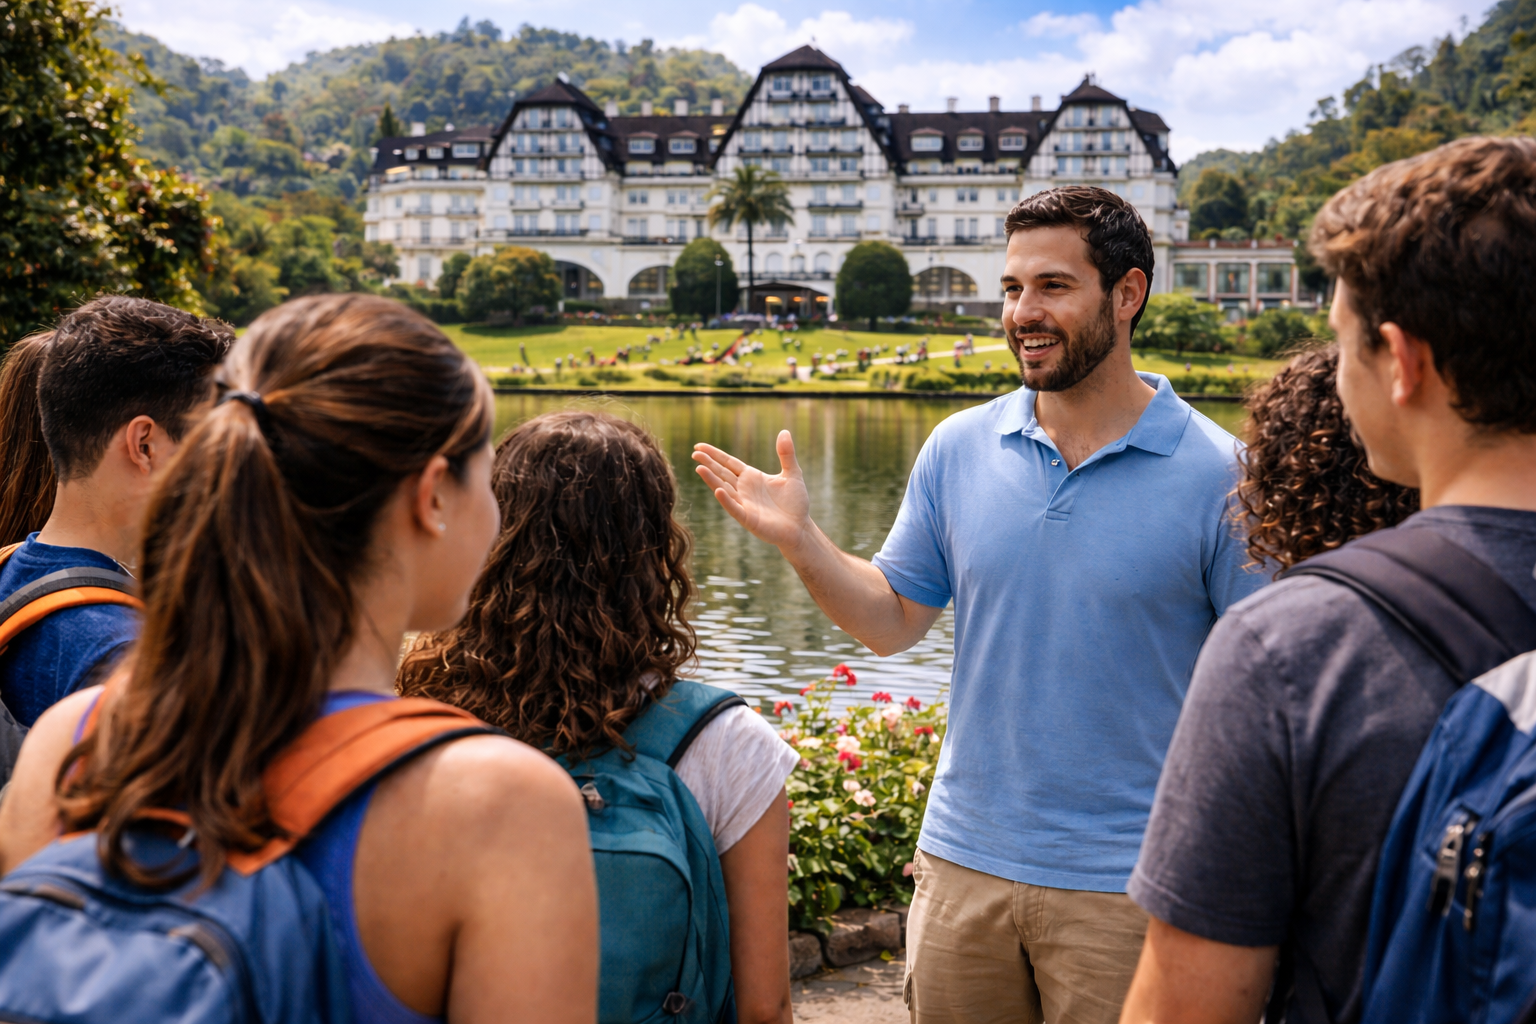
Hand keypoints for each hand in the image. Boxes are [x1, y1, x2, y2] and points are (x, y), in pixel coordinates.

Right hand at [693, 431, 812, 550]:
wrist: (801, 527)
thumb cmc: (795, 503)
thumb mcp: (793, 474)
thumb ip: (786, 454)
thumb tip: (784, 431)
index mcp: (751, 477)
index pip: (728, 463)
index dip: (714, 454)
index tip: (699, 446)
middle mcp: (744, 490)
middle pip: (722, 473)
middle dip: (708, 464)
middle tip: (694, 454)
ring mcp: (744, 504)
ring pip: (724, 489)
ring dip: (712, 480)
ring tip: (699, 468)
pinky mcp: (749, 519)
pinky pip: (735, 508)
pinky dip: (727, 500)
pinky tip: (719, 491)